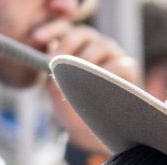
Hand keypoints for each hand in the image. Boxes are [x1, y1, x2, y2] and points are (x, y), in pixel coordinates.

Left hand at [32, 21, 139, 152]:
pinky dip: (108, 75)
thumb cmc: (75, 109)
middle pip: (83, 33)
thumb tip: (53, 66)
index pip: (64, 28)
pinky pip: (119, 65)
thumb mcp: (58, 93)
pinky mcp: (129, 68)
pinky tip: (98, 87)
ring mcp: (114, 54)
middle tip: (54, 61)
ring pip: (102, 46)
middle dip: (67, 45)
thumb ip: (54, 78)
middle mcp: (96, 45)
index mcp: (76, 45)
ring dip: (88, 61)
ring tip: (76, 77)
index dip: (51, 30)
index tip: (37, 40)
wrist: (96, 134)